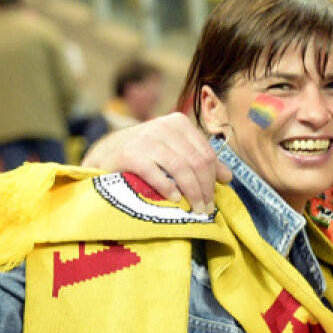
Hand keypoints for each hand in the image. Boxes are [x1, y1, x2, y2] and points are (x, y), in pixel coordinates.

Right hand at [82, 113, 230, 213]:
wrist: (105, 153)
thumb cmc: (144, 153)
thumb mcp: (173, 151)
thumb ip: (199, 160)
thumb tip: (227, 177)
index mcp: (178, 123)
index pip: (206, 154)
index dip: (213, 179)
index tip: (213, 200)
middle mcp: (163, 126)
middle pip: (196, 161)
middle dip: (204, 189)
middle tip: (205, 209)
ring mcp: (145, 139)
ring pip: (180, 167)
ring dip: (191, 192)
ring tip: (194, 209)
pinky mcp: (129, 154)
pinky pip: (155, 173)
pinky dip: (167, 188)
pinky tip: (174, 199)